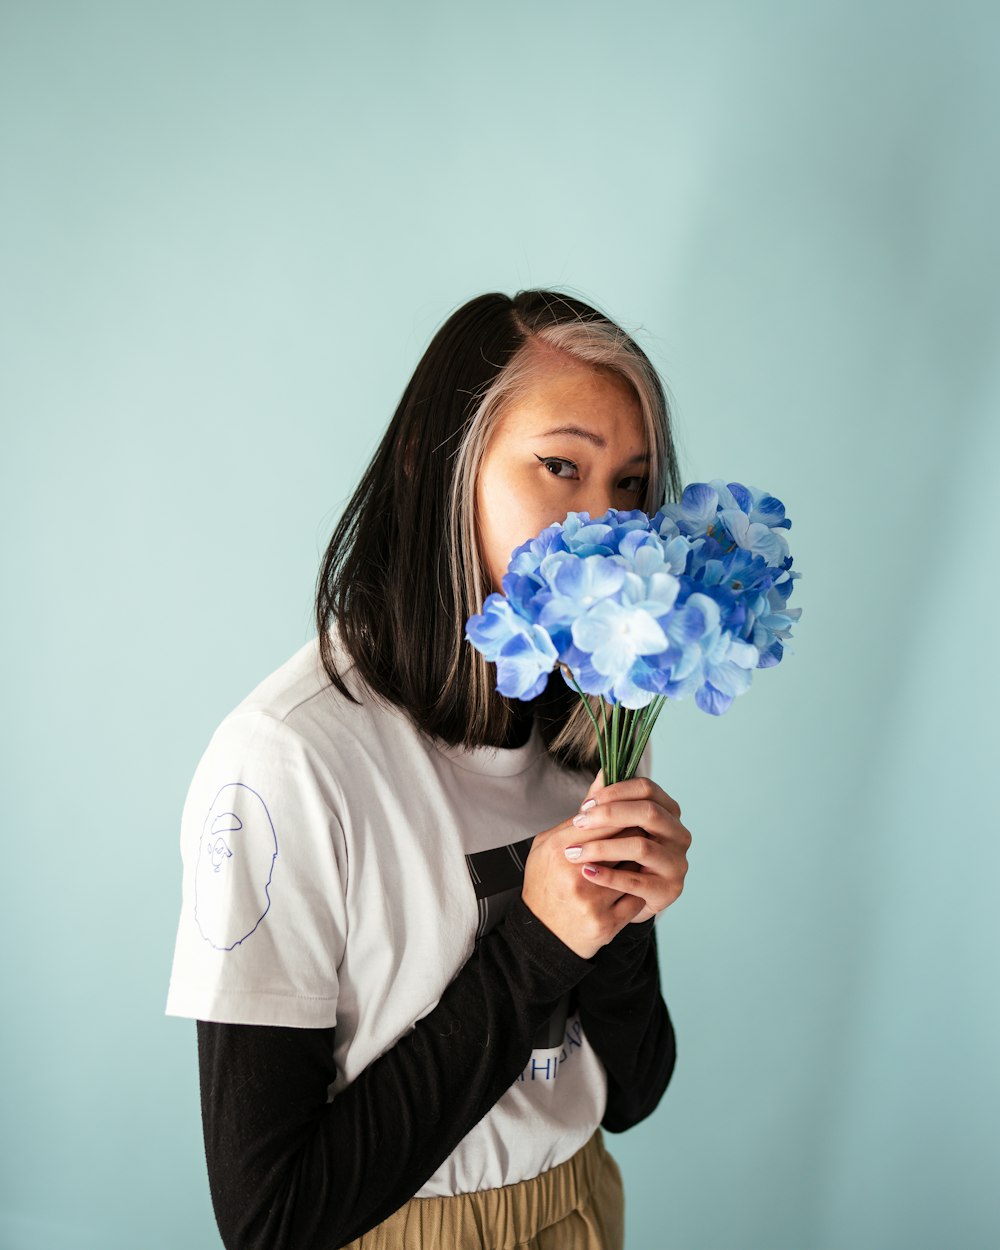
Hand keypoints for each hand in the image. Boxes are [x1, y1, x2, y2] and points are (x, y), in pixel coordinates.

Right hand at [521, 789, 646, 959]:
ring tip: (640, 856)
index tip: (629, 811)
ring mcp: (592, 903)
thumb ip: (580, 812)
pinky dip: (639, 888)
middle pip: (624, 841)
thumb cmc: (545, 881)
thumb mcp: (549, 844)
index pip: (605, 820)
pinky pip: (636, 898)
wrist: (540, 935)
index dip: (622, 813)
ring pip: (634, 869)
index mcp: (559, 851)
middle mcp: (575, 876)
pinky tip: (636, 883)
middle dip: (637, 833)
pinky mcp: (606, 925)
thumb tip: (605, 774)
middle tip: (641, 830)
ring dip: (641, 860)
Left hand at [563, 769, 690, 923]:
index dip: (615, 792)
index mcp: (668, 812)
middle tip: (578, 823)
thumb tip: (602, 770)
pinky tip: (587, 872)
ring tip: (575, 852)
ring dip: (603, 847)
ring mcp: (677, 863)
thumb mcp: (615, 828)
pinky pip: (635, 881)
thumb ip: (608, 802)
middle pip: (648, 813)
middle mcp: (679, 834)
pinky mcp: (668, 890)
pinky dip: (608, 875)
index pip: (646, 789)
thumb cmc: (620, 856)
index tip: (586, 805)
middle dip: (609, 815)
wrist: (627, 901)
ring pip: (642, 846)